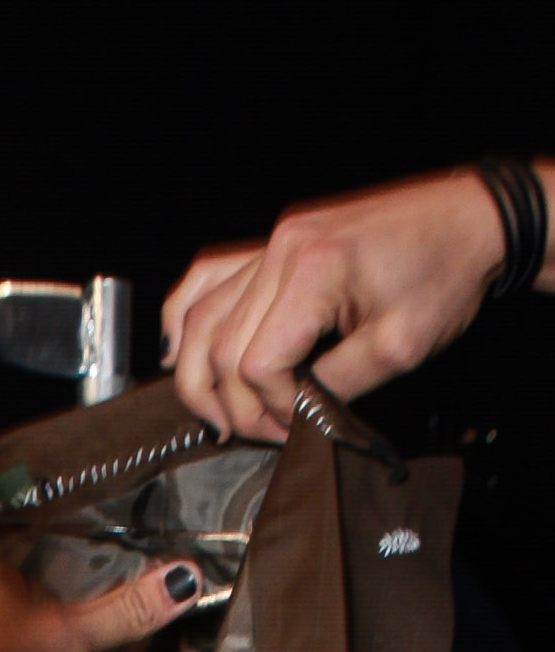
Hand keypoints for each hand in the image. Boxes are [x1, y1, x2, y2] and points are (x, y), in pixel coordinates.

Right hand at [162, 170, 509, 442]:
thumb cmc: (445, 272)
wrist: (471, 218)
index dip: (272, 408)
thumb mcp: (399, 348)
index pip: (257, 363)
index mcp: (313, 271)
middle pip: (220, 346)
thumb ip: (337, 388)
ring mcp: (274, 241)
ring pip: (200, 315)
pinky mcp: (277, 242)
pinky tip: (180, 349)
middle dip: (234, 404)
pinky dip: (186, 316)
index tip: (300, 425)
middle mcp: (282, 249)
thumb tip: (295, 419)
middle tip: (261, 433)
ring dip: (197, 373)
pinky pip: (209, 277)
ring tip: (213, 412)